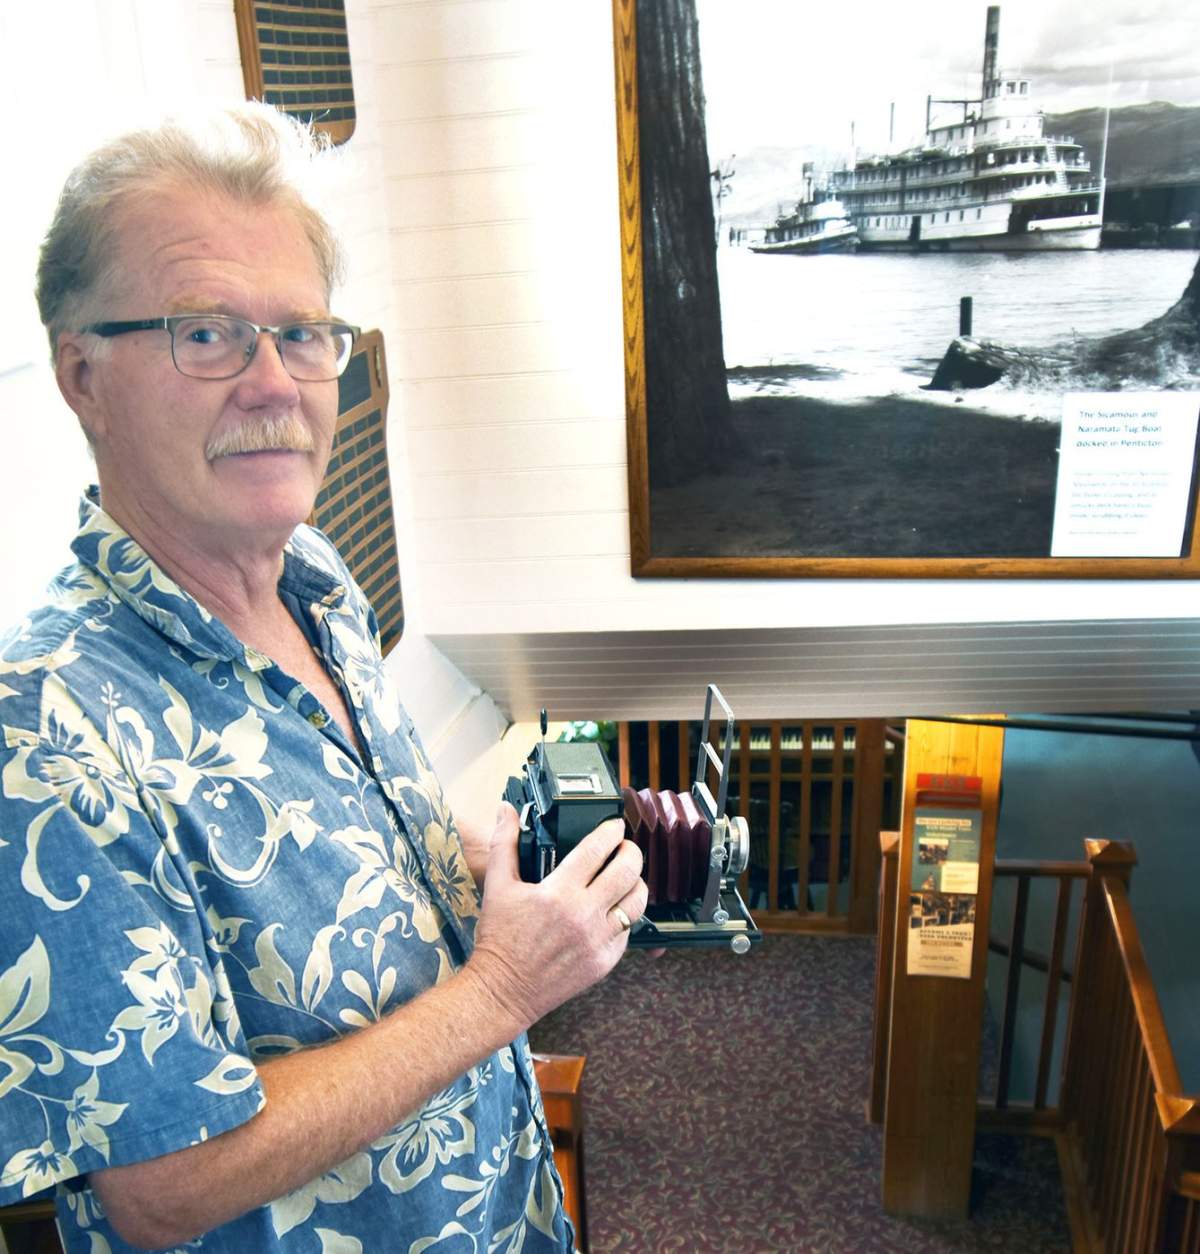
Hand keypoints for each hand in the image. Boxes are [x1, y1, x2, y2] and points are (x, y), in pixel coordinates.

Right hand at [466, 804, 647, 1029]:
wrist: (503, 990)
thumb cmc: (499, 939)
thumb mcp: (498, 886)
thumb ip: (504, 843)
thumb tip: (505, 810)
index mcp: (559, 892)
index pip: (598, 849)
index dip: (611, 831)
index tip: (614, 826)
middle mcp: (583, 915)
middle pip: (628, 871)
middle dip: (631, 851)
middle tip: (624, 847)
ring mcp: (597, 940)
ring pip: (637, 902)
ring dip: (636, 883)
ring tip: (625, 877)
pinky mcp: (604, 961)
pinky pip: (628, 931)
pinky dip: (624, 916)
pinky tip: (612, 909)